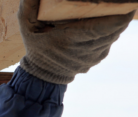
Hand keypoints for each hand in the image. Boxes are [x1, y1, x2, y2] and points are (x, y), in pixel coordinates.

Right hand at [18, 0, 133, 83]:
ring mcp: (92, 57)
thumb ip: (28, 6)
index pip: (102, 27)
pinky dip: (111, 31)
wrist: (42, 74)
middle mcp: (83, 51)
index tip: (129, 5)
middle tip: (126, 2)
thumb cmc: (34, 44)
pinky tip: (109, 22)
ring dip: (118, 22)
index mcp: (68, 40)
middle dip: (122, 14)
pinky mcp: (96, 59)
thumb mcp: (26, 25)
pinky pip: (109, 42)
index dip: (120, 16)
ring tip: (121, 9)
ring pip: (113, 36)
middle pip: (112, 30)